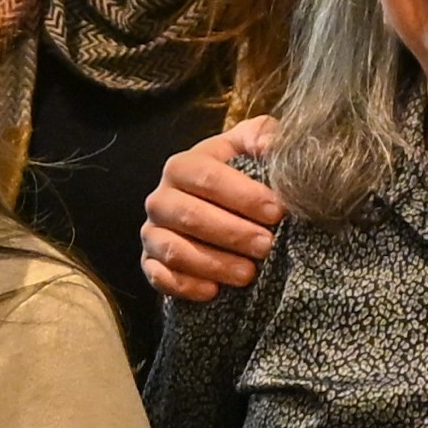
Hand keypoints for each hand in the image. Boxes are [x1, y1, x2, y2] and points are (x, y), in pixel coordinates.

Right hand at [140, 117, 285, 305]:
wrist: (210, 207)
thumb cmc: (235, 175)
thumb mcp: (247, 147)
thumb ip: (260, 135)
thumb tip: (271, 144)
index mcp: (182, 166)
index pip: (208, 178)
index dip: (243, 195)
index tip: (277, 212)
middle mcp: (160, 199)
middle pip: (191, 216)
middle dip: (233, 233)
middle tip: (267, 246)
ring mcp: (152, 233)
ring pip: (175, 250)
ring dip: (213, 263)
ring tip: (249, 273)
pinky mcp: (150, 263)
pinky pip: (160, 278)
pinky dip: (186, 286)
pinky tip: (214, 291)